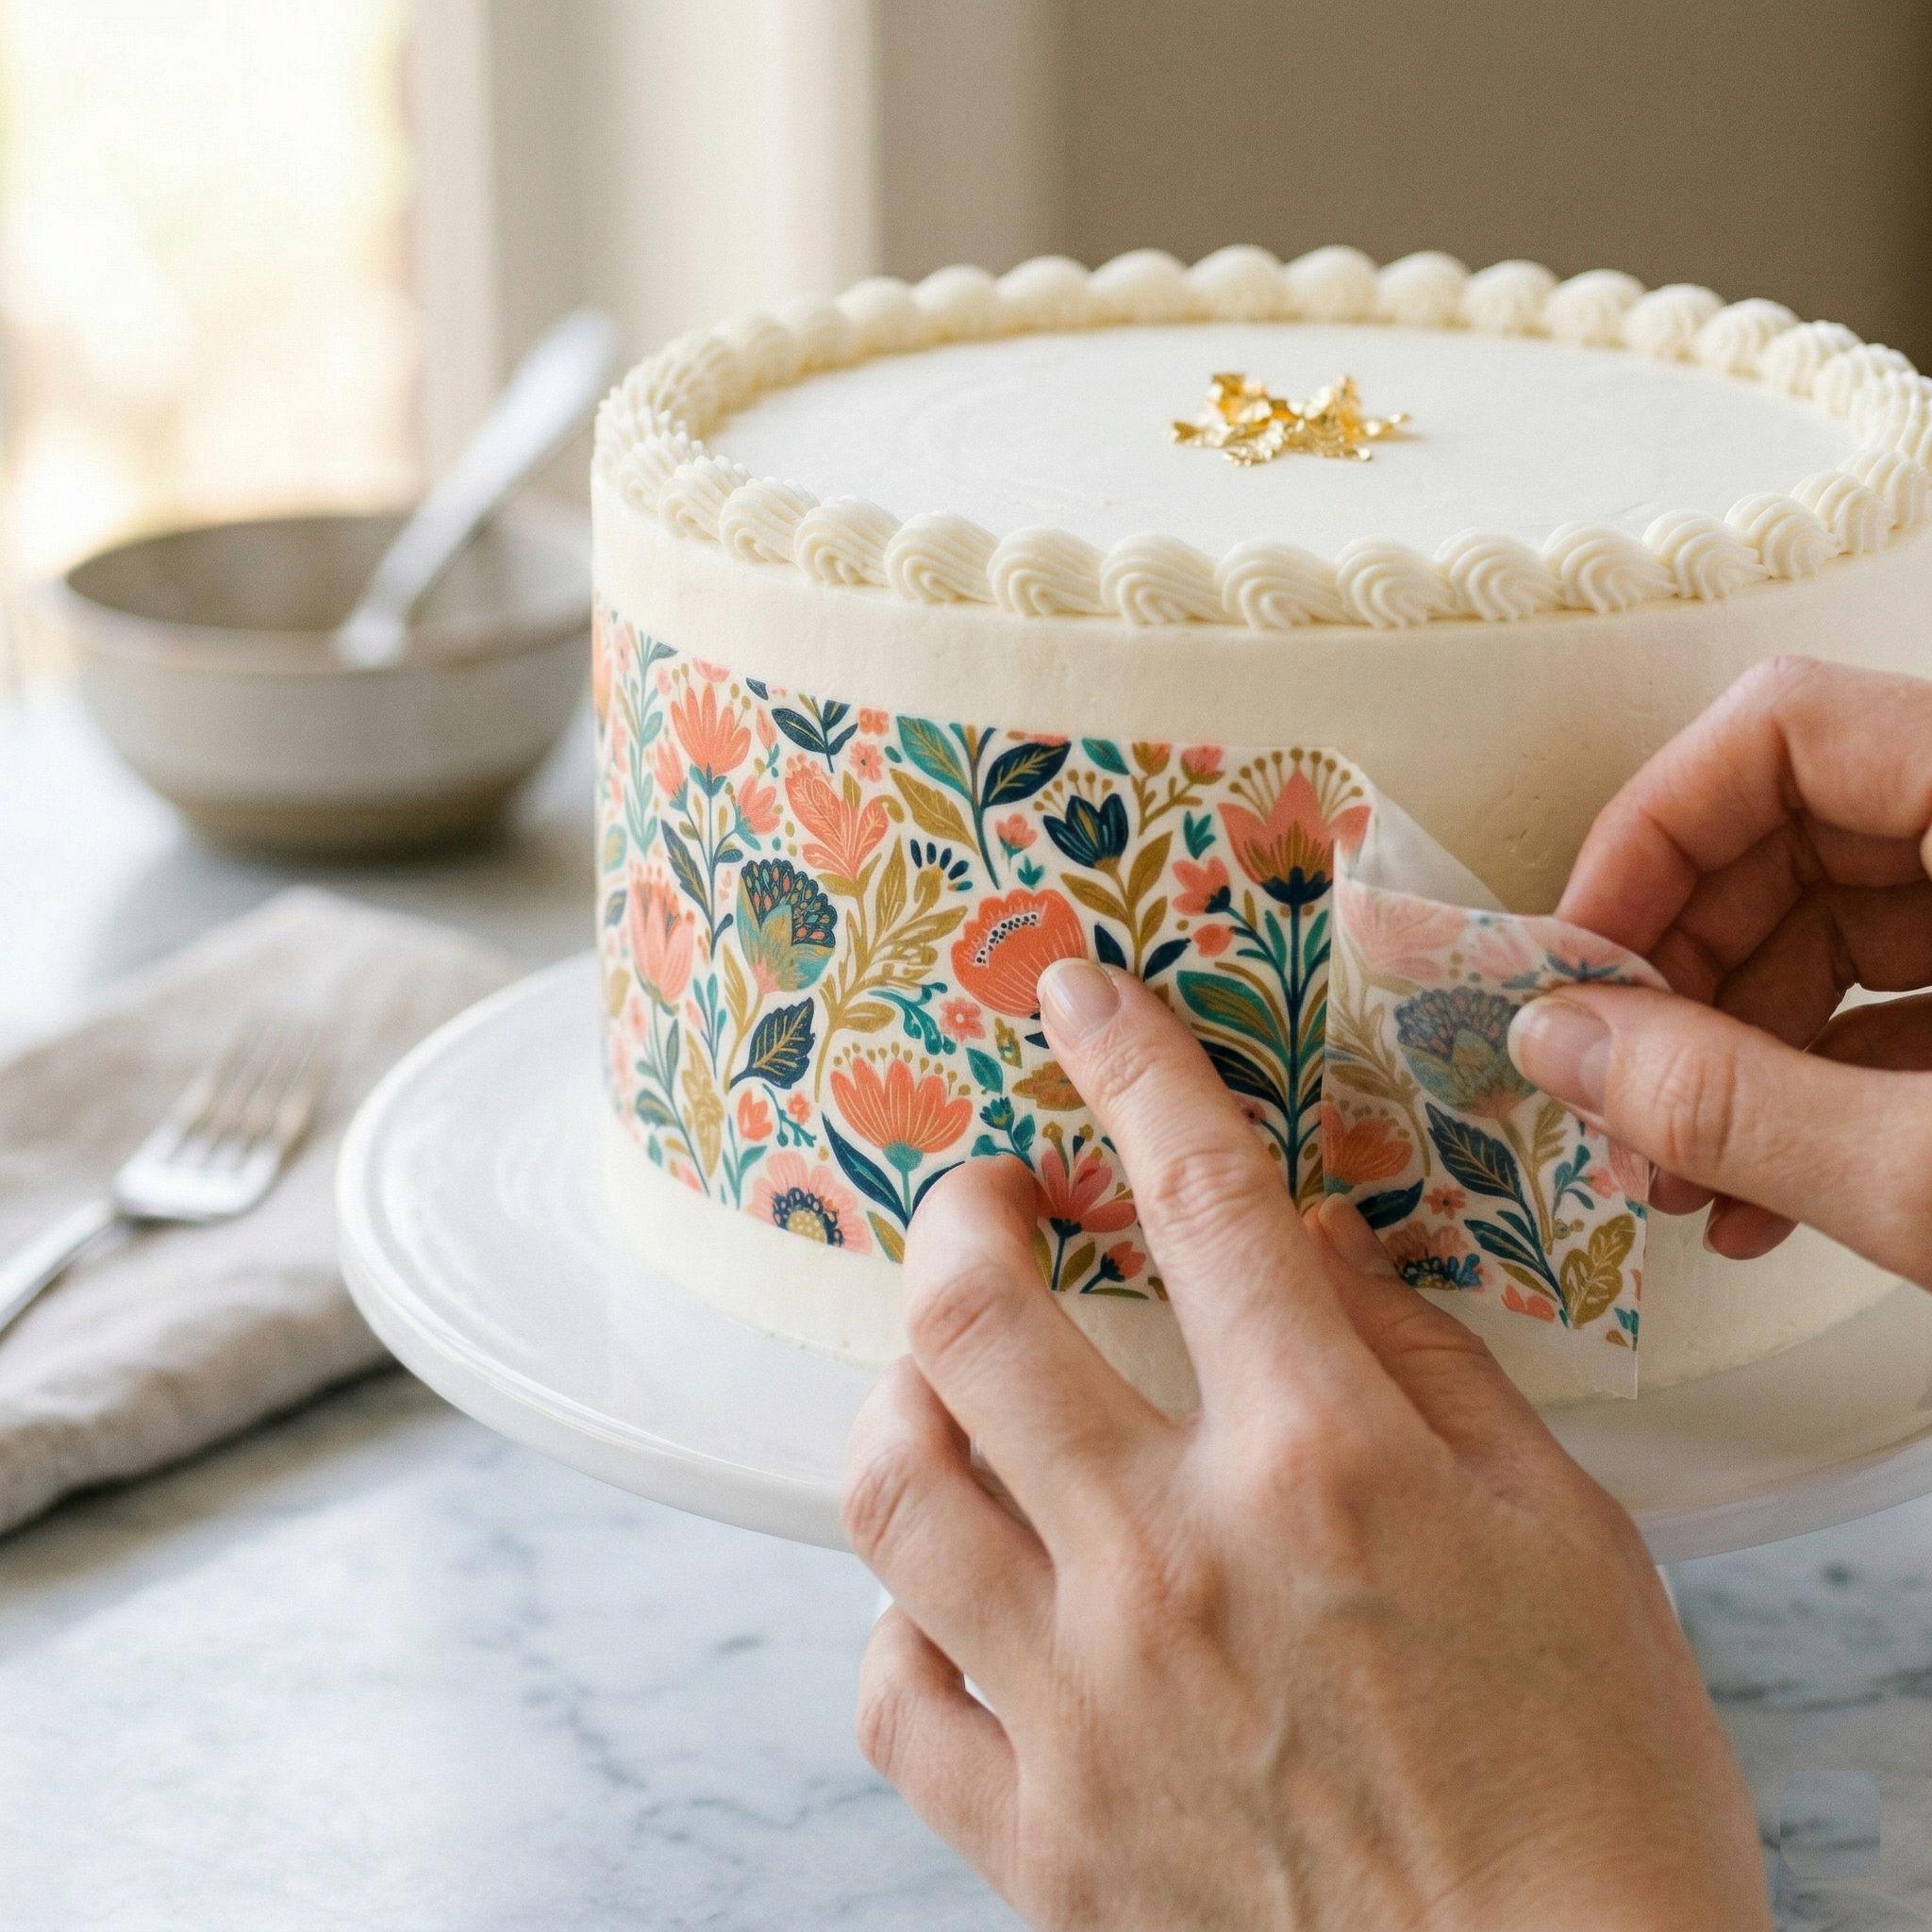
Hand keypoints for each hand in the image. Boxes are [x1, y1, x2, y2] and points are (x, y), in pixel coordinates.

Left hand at [844, 962, 1766, 1931]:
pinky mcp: (1035, 1842)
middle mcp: (1172, 1568)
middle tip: (985, 1199)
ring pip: (889, 1486)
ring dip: (899, 1392)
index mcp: (1323, 1469)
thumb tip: (1317, 1243)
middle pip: (972, 1319)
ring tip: (946, 1379)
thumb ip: (1426, 1363)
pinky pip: (892, 1688)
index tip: (1081, 998)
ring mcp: (1081, 1709)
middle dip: (960, 1214)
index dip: (1131, 1063)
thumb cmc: (1594, 1792)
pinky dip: (906, 1613)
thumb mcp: (1567, 1535)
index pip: (1198, 1196)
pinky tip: (960, 1589)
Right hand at [1508, 656, 1931, 1281]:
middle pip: (1790, 836)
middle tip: (1611, 1095)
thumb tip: (1559, 1048)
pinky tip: (1762, 1197)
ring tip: (1679, 1180)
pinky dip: (1816, 1091)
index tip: (1580, 966)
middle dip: (1677, 980)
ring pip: (1836, 932)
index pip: (1781, 731)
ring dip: (1730, 1057)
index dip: (1651, 838)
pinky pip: (1901, 1004)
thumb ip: (1732, 1104)